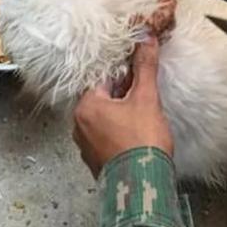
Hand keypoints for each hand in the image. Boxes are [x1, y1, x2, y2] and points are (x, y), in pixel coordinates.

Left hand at [73, 37, 173, 177]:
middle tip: (144, 96)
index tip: (138, 73)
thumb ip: (145, 68)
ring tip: (143, 117)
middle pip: (102, 98)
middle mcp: (79, 125)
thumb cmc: (142, 141)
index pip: (102, 78)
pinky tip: (136, 135)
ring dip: (121, 114)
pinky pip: (105, 137)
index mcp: (86, 107)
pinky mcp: (95, 162)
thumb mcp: (147, 99)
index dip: (123, 73)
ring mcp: (85, 146)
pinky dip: (118, 132)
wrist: (143, 187)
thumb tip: (146, 39)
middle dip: (123, 94)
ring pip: (104, 119)